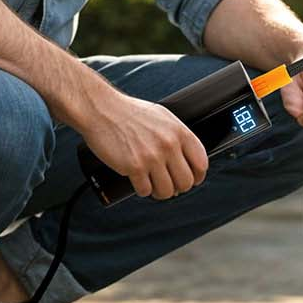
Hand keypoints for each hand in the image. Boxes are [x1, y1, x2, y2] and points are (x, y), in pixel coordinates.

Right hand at [77, 87, 207, 200]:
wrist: (101, 109)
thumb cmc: (129, 112)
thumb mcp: (161, 117)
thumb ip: (176, 135)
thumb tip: (187, 158)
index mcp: (179, 132)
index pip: (201, 163)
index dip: (197, 176)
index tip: (191, 179)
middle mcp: (169, 145)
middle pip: (186, 182)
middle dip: (178, 187)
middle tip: (168, 184)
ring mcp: (152, 157)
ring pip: (167, 191)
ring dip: (160, 192)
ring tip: (153, 185)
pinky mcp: (134, 167)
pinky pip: (145, 191)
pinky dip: (142, 190)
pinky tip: (138, 181)